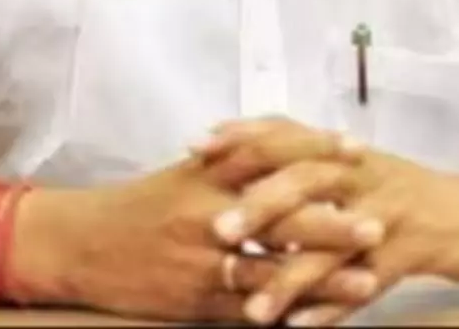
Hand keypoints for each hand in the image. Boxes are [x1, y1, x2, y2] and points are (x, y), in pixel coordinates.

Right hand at [17, 156, 381, 323]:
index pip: (268, 152)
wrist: (80, 244)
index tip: (355, 147)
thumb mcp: (183, 173)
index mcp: (205, 174)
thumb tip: (285, 147)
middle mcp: (206, 213)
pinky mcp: (194, 300)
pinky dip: (285, 314)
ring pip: (271, 269)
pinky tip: (320, 320)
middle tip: (379, 222)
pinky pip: (246, 309)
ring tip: (367, 281)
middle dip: (333, 221)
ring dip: (323, 278)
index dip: (314, 149)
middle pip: (279, 214)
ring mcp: (201, 260)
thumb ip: (230, 161)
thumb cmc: (139, 206)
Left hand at [200, 119, 458, 325]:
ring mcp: (390, 212)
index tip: (197, 146)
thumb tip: (245, 157)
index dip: (244, 135)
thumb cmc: (410, 194)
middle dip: (260, 204)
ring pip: (333, 244)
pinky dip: (334, 309)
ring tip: (254, 309)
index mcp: (346, 151)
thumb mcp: (362, 170)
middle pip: (307, 178)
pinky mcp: (414, 251)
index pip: (289, 131)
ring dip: (291, 278)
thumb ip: (311, 164)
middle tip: (217, 231)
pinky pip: (367, 283)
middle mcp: (365, 172)